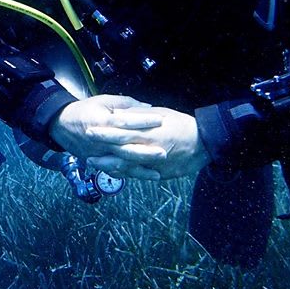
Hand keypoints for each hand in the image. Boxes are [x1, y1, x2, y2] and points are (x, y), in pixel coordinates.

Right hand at [48, 94, 166, 179]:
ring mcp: (98, 153)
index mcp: (102, 121)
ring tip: (157, 172)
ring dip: (139, 169)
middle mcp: (100, 140)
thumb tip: (147, 107)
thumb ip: (126, 104)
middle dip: (144, 151)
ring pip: (120, 163)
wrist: (61, 125)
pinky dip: (129, 175)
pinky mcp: (97, 162)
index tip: (161, 119)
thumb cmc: (84, 110)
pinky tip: (142, 177)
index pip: (126, 121)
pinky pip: (114, 171)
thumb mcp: (103, 101)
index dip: (143, 120)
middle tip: (163, 152)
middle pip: (124, 147)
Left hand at [86, 107, 209, 180]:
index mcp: (148, 131)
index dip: (104, 132)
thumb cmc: (182, 125)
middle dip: (102, 152)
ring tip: (94, 163)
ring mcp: (153, 163)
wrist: (204, 143)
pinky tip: (113, 172)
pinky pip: (138, 175)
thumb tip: (120, 114)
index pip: (122, 131)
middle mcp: (148, 148)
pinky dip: (124, 173)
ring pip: (127, 166)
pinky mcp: (159, 173)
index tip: (89, 129)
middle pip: (120, 150)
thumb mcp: (160, 113)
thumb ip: (139, 116)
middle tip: (85, 152)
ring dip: (109, 165)